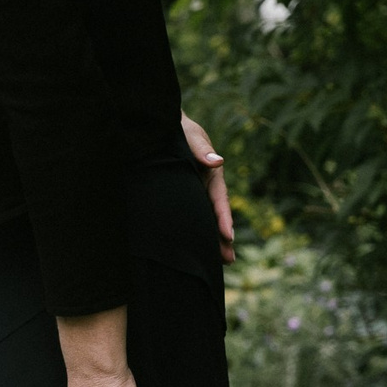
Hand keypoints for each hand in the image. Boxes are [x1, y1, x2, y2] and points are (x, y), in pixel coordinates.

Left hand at [180, 111, 235, 262]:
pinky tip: (189, 248)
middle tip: (228, 260)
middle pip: (213, 215)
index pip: (218, 200)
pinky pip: (185, 215)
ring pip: (200, 218)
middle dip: (221, 238)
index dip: (223, 217)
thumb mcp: (190, 134)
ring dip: (208, 239)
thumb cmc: (178, 127)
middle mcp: (203, 186)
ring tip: (216, 263)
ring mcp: (191, 193)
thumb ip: (201, 148)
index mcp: (210, 174)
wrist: (159, 123)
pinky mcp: (177, 195)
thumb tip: (217, 161)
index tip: (226, 236)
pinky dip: (189, 230)